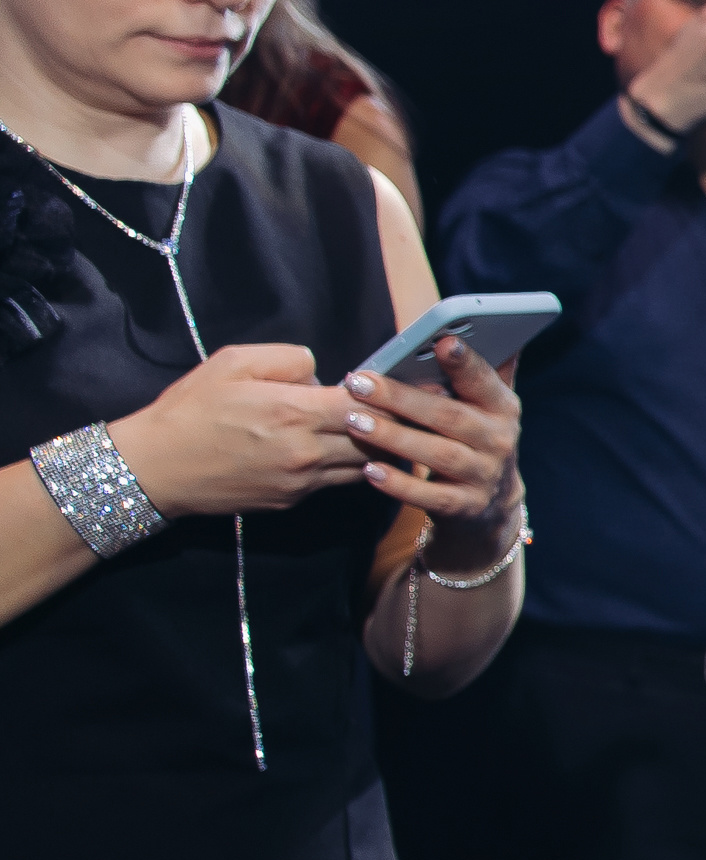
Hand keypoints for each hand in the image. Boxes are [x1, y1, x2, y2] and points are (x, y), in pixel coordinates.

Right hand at [109, 342, 367, 517]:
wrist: (155, 467)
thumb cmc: (191, 409)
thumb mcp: (232, 363)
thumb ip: (286, 359)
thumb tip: (321, 373)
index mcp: (295, 411)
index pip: (368, 404)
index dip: (385, 394)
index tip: (388, 387)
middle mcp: (306, 450)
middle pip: (375, 440)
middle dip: (390, 423)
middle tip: (397, 411)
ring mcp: (301, 480)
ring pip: (363, 466)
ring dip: (375, 449)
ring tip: (379, 432)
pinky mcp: (291, 500)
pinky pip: (335, 482)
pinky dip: (348, 467)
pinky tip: (344, 451)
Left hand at [342, 333, 520, 536]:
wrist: (489, 505)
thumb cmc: (475, 439)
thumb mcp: (487, 407)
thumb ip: (482, 371)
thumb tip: (492, 328)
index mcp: (503, 407)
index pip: (484, 380)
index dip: (465, 363)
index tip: (441, 341)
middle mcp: (499, 440)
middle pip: (450, 416)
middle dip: (403, 398)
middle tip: (359, 382)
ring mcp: (483, 475)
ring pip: (437, 454)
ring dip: (394, 437)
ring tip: (353, 421)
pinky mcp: (465, 507)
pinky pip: (429, 496)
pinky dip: (399, 484)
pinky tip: (369, 470)